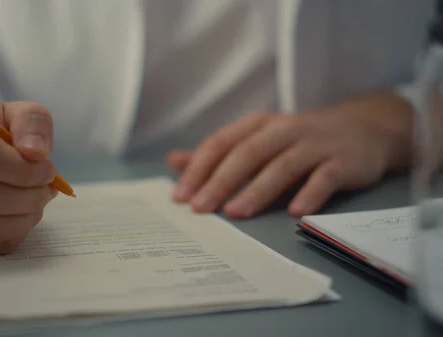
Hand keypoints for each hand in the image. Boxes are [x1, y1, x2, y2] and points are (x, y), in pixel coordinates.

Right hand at [0, 99, 56, 254]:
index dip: (22, 169)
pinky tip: (20, 215)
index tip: (47, 170)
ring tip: (37, 202)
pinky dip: (11, 234)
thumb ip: (33, 123)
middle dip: (27, 198)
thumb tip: (35, 153)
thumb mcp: (22, 114)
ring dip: (22, 218)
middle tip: (47, 190)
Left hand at [167, 92, 412, 217]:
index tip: (180, 197)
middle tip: (199, 208)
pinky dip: (309, 194)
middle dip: (220, 182)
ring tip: (236, 213)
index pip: (221, 143)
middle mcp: (284, 130)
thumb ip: (217, 153)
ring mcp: (315, 144)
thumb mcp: (257, 139)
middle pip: (247, 154)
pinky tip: (294, 213)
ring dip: (257, 190)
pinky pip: (325, 178)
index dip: (199, 169)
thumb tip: (173, 161)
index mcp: (258, 125)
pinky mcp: (343, 161)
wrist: (364, 128)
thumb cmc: (299, 139)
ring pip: (282, 166)